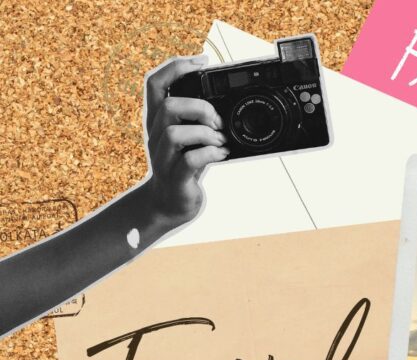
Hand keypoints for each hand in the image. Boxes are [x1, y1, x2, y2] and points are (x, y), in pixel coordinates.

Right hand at [142, 55, 229, 226]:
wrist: (169, 205)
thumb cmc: (182, 168)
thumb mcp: (189, 140)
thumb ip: (198, 122)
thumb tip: (224, 108)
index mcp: (157, 121)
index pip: (155, 84)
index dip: (176, 67)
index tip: (201, 60)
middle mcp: (156, 136)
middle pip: (168, 107)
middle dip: (199, 108)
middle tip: (217, 122)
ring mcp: (163, 158)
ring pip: (175, 133)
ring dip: (205, 134)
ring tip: (220, 142)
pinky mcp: (175, 178)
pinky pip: (189, 160)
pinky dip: (210, 154)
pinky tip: (220, 155)